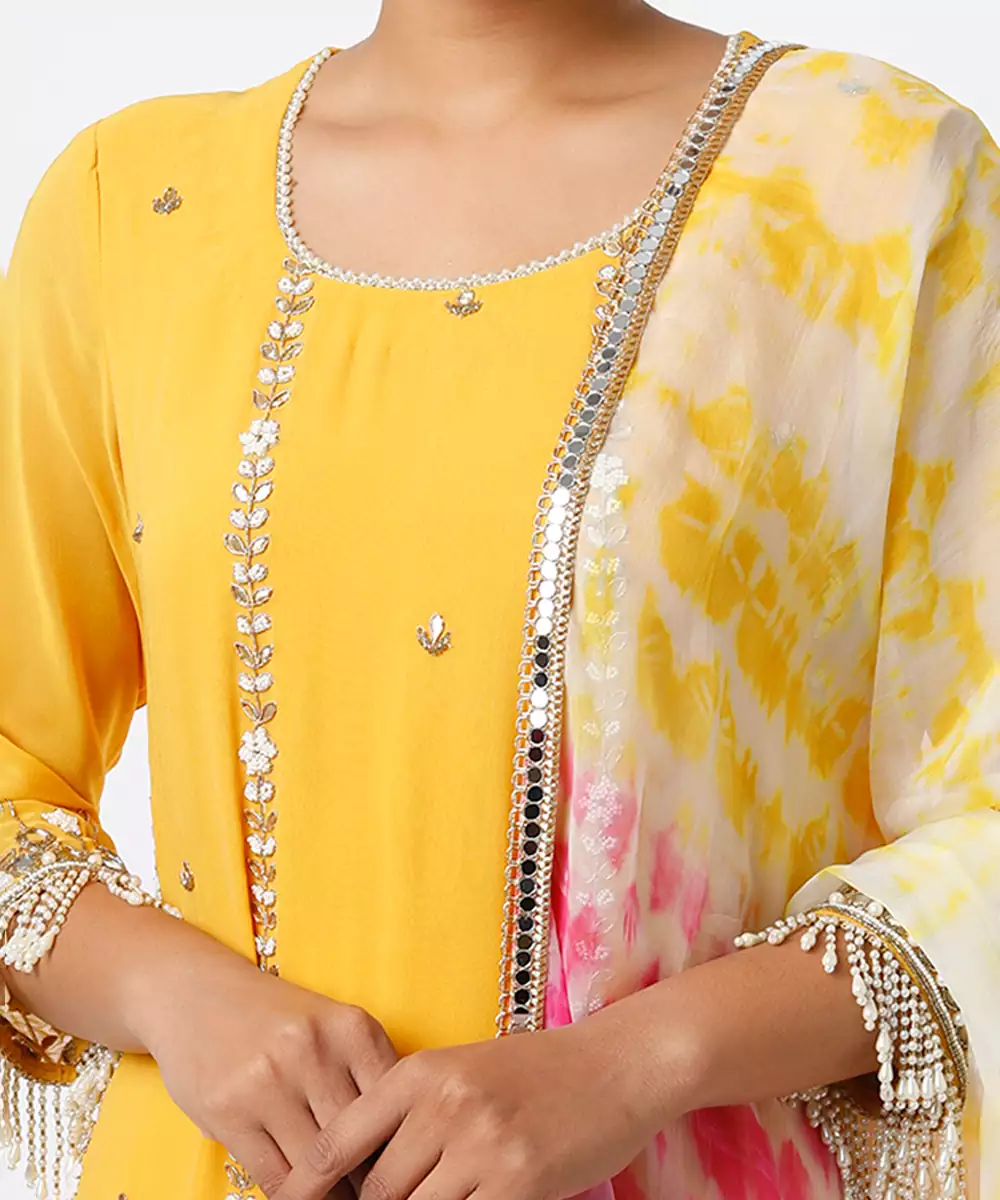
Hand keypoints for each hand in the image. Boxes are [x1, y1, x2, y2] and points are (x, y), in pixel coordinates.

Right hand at [128, 934, 397, 1197]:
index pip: (394, 1107)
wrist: (195, 993)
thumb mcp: (331, 1029)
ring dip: (333, 1194)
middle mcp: (313, 1050)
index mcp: (352, 1028)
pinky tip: (302, 1195)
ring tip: (342, 1198)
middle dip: (370, 1179)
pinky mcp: (229, 1112)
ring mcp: (268, 1081)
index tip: (403, 1170)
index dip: (401, 1150)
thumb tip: (401, 1144)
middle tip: (378, 1196)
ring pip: (318, 1166)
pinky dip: (294, 1196)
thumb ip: (365, 1074)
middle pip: (359, 1141)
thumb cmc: (276, 1019)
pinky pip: (275, 1176)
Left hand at [272, 1003, 680, 1199]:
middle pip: (375, 1191)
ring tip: (436, 1197)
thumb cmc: (536, 1072)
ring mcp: (482, 1144)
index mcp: (421, 1072)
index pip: (338, 1143)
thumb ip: (414, 1115)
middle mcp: (443, 1104)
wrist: (615, 1064)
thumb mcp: (464, 1073)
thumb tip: (362, 1173)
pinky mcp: (519, 1179)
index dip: (303, 1189)